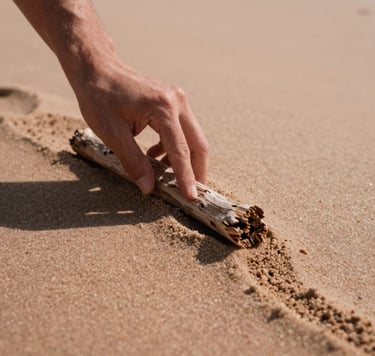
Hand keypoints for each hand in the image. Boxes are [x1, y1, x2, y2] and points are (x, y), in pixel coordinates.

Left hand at [70, 54, 208, 198]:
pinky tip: (155, 155)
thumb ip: (133, 162)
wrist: (97, 68)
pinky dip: (174, 147)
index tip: (190, 197)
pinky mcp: (173, 101)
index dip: (186, 177)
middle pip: (198, 143)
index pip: (180, 151)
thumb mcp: (112, 133)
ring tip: (168, 176)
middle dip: (196, 170)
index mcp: (164, 108)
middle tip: (191, 192)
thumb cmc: (100, 97)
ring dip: (185, 159)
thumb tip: (148, 187)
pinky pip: (182, 130)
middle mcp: (177, 102)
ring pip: (193, 137)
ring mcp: (178, 99)